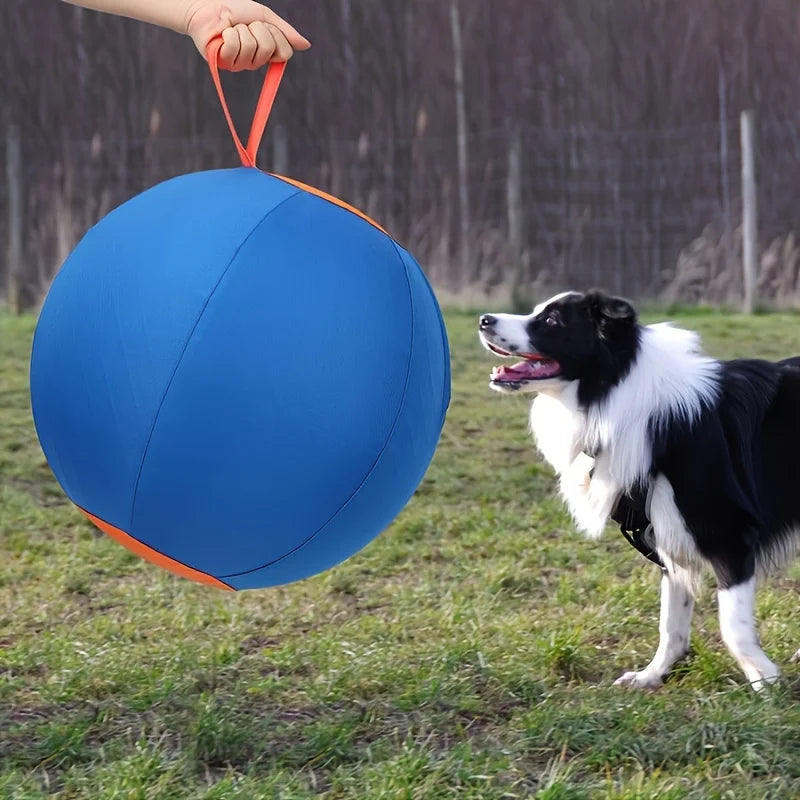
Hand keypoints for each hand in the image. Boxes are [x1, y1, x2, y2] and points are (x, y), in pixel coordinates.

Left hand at [184, 1, 309, 70]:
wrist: (208, 5)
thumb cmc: (235, 10)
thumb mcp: (264, 17)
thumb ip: (284, 32)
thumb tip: (306, 45)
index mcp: (266, 53)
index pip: (284, 53)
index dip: (276, 35)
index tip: (264, 26)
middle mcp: (255, 62)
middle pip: (268, 49)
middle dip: (257, 29)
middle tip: (246, 25)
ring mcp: (240, 65)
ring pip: (250, 47)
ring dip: (240, 30)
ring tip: (232, 28)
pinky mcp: (224, 63)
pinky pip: (234, 48)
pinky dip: (228, 35)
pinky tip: (222, 34)